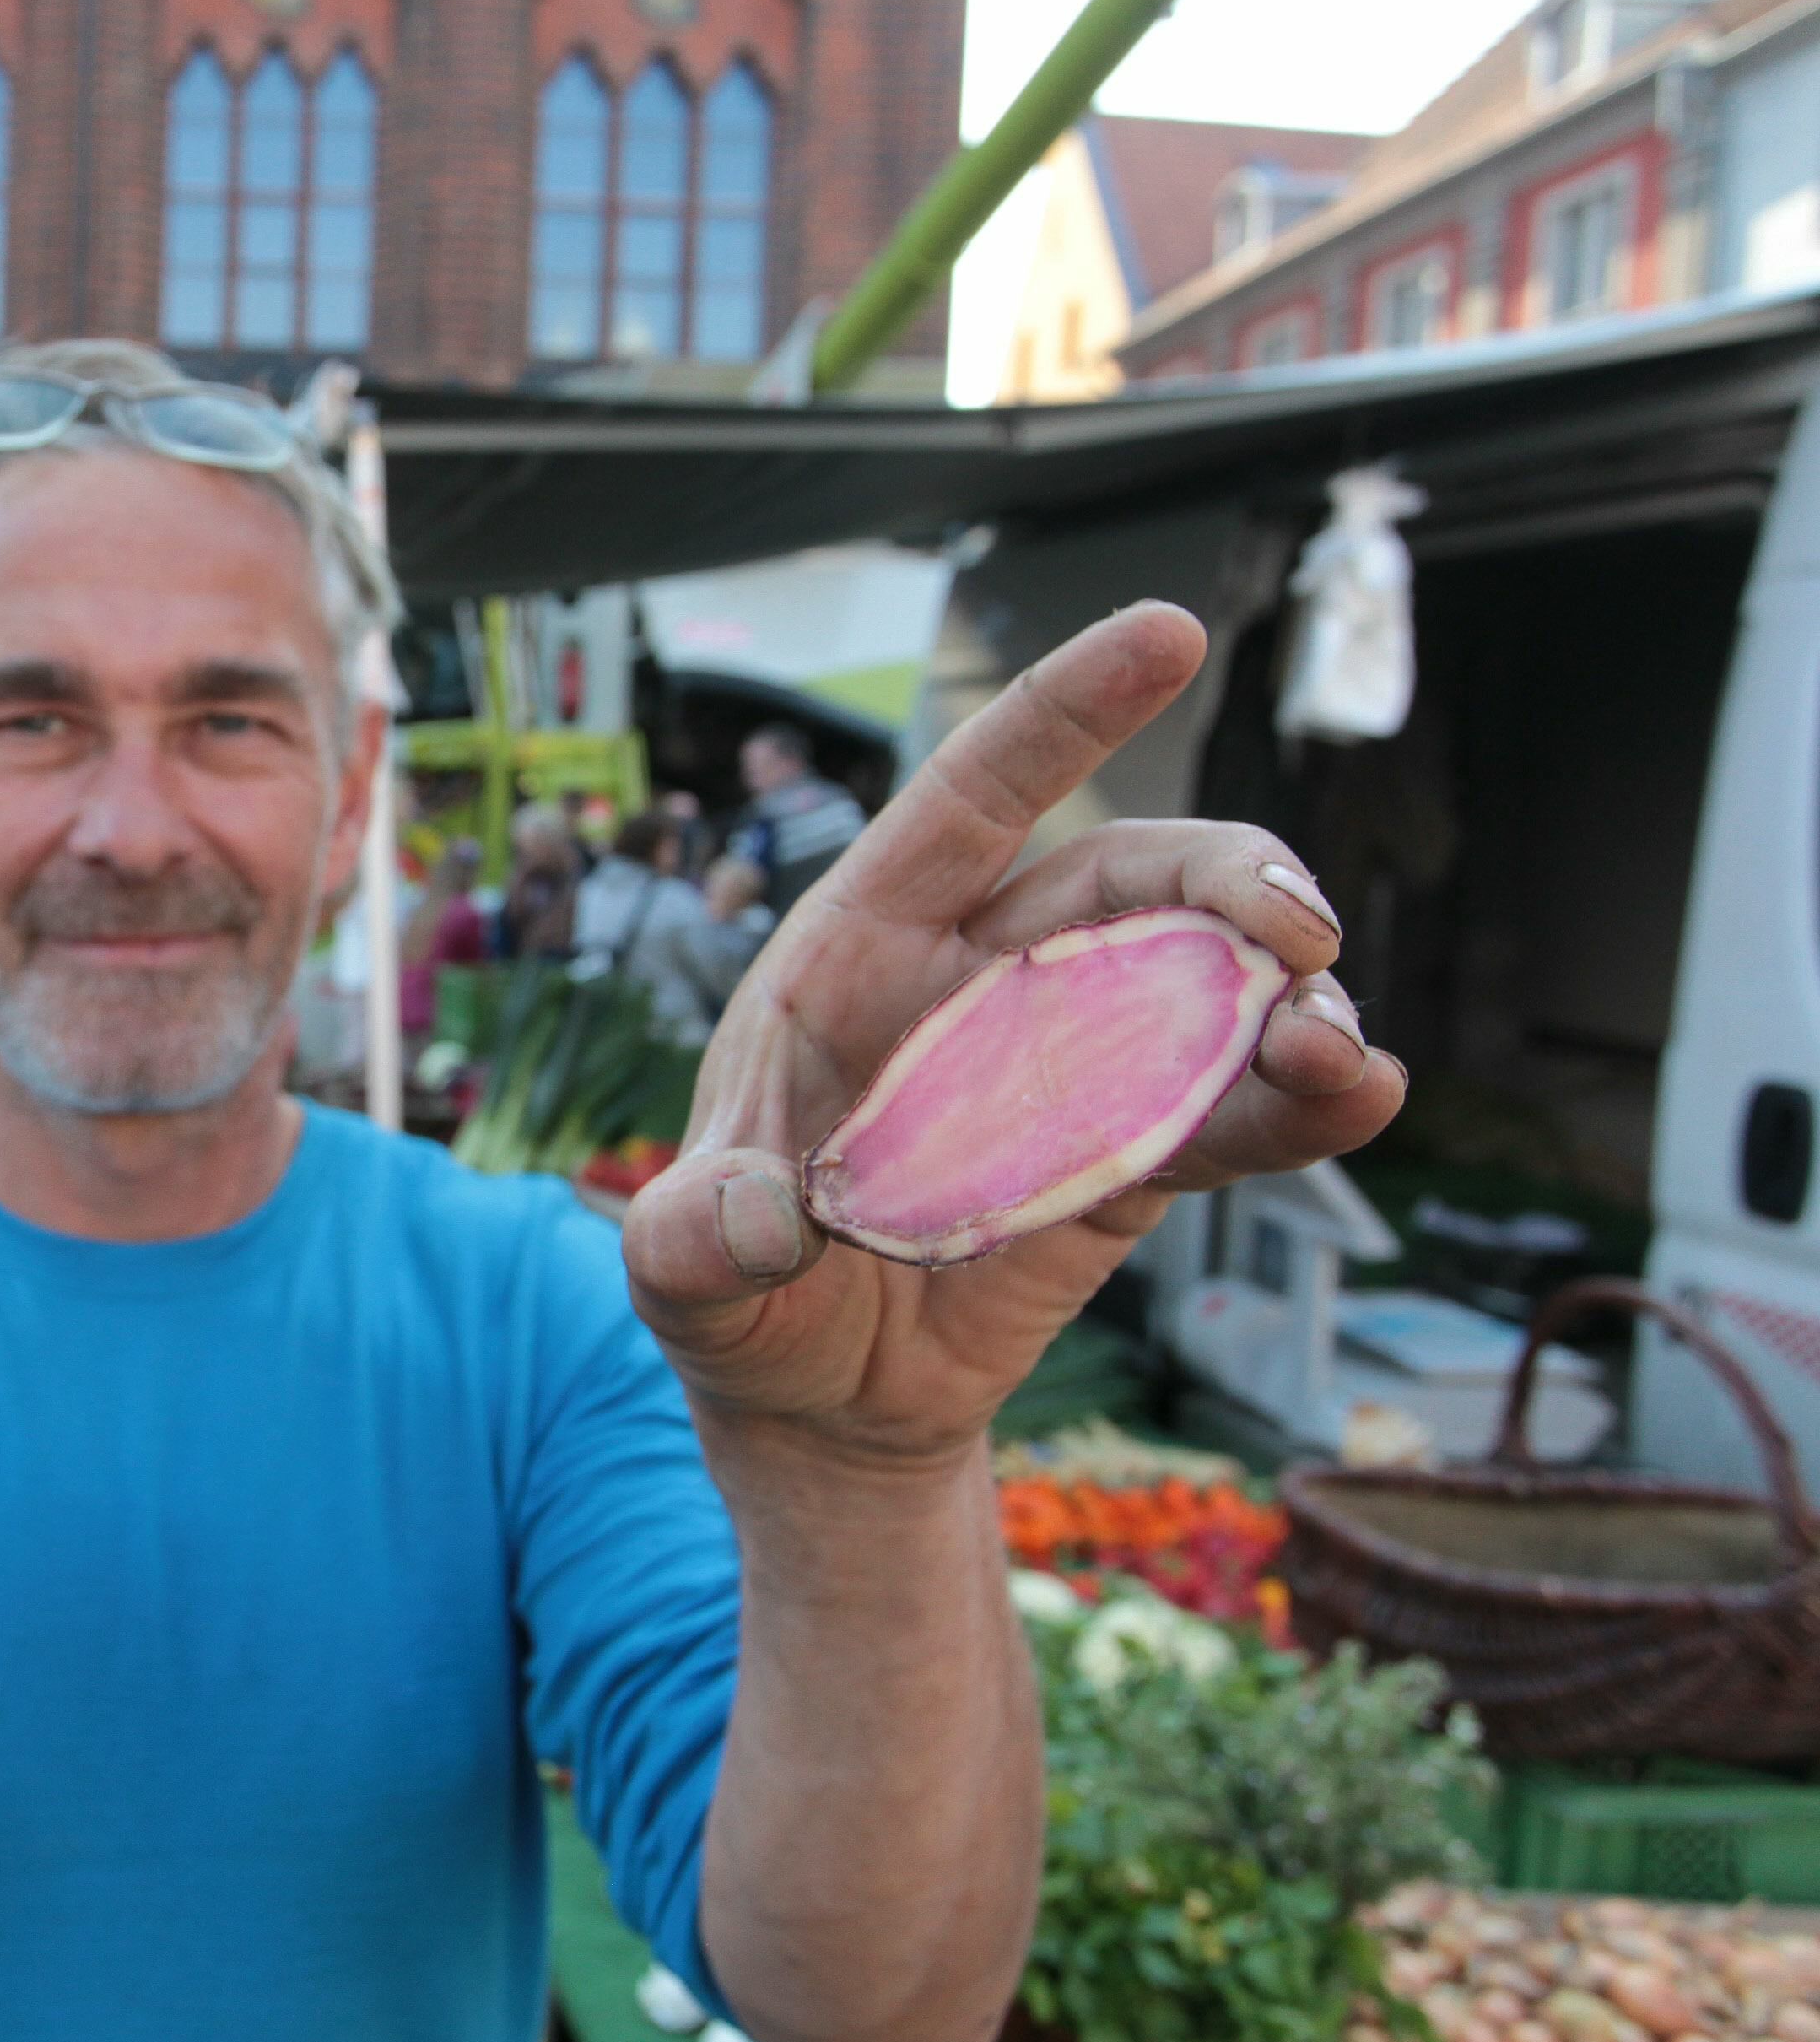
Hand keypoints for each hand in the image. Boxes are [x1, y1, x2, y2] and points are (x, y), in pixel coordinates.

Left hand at [624, 604, 1401, 1468]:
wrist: (814, 1408)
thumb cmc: (729, 1302)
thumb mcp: (681, 1273)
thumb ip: (695, 1235)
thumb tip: (756, 1220)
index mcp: (859, 957)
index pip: (968, 803)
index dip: (1063, 715)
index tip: (1169, 633)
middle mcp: (981, 984)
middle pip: (1125, 880)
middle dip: (1222, 876)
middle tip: (1295, 927)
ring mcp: (1072, 1066)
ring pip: (1206, 979)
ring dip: (1289, 995)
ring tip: (1333, 1046)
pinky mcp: (1135, 1159)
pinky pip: (1234, 1110)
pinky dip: (1305, 1101)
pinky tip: (1361, 1096)